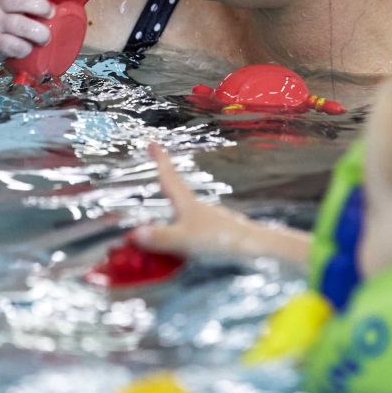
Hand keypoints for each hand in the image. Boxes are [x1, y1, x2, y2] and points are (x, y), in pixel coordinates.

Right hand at [128, 143, 311, 262]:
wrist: (258, 250)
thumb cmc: (221, 241)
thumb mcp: (186, 240)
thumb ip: (161, 238)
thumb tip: (133, 233)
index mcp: (187, 204)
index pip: (169, 177)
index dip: (160, 160)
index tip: (152, 142)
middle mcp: (196, 209)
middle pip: (177, 192)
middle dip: (165, 183)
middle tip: (156, 173)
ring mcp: (208, 222)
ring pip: (184, 213)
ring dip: (171, 214)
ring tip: (159, 222)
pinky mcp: (216, 236)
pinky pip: (191, 231)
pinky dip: (180, 234)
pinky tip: (180, 250)